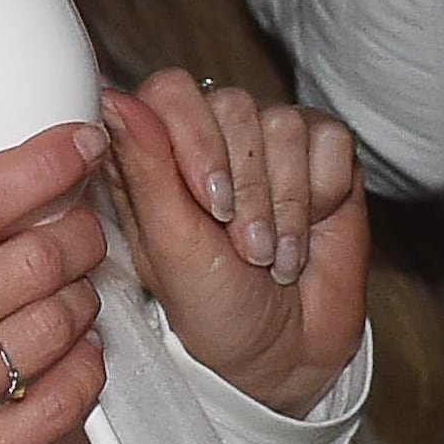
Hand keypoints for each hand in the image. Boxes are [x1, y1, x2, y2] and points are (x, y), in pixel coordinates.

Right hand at [0, 121, 111, 443]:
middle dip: (78, 231)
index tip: (75, 146)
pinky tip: (75, 350)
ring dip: (81, 296)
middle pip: (32, 262)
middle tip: (80, 223)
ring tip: (71, 285)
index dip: (43, 165)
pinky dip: (84, 368)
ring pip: (56, 329)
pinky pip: (59, 405)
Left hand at [104, 76, 369, 417]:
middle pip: (232, 105)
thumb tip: (113, 99)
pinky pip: (330, 143)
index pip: (169, 91)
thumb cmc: (213, 307)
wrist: (285, 353)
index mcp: (160, 149)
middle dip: (244, 190)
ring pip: (284, 125)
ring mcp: (272, 139)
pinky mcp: (325, 152)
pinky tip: (305, 238)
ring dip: (282, 207)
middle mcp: (215, 133)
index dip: (192, 138)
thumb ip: (144, 169)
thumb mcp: (169, 248)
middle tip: (243, 248)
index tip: (206, 203)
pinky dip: (320, 199)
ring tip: (271, 256)